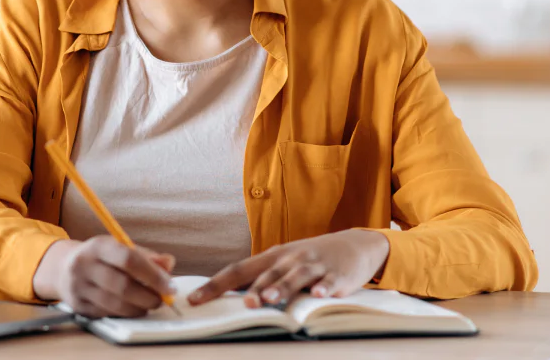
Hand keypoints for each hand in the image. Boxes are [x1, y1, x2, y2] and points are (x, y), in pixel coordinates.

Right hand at [32, 236, 175, 317]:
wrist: (62, 268)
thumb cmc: (99, 258)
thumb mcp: (119, 248)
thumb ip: (146, 256)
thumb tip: (169, 264)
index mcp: (98, 246)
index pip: (128, 259)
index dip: (153, 275)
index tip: (170, 286)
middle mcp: (85, 265)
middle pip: (122, 285)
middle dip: (148, 296)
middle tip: (162, 300)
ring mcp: (79, 287)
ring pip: (115, 304)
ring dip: (138, 308)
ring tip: (149, 305)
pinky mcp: (77, 306)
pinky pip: (107, 313)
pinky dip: (125, 313)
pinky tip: (133, 309)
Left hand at [188, 230, 389, 307]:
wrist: (354, 245)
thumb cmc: (310, 260)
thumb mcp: (283, 265)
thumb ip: (260, 280)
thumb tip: (228, 299)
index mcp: (271, 258)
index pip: (237, 270)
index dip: (216, 285)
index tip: (195, 300)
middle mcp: (289, 259)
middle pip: (267, 274)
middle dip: (253, 289)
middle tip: (242, 304)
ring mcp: (314, 265)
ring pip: (295, 276)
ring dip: (281, 288)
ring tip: (269, 299)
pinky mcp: (337, 275)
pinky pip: (329, 282)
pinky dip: (323, 288)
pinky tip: (318, 295)